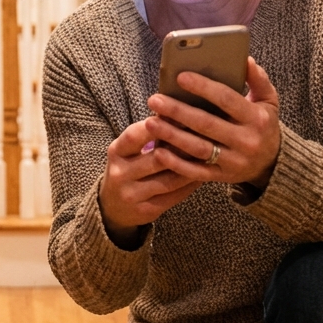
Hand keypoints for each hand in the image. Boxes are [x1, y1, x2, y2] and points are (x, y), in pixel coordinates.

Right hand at [98, 120, 202, 247]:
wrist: (112, 206)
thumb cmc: (128, 167)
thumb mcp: (128, 150)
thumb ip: (148, 134)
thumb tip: (179, 111)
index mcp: (116, 152)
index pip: (135, 135)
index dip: (158, 125)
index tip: (180, 114)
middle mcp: (120, 173)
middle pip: (157, 159)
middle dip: (182, 147)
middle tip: (206, 135)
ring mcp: (132, 194)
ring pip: (169, 180)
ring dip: (191, 167)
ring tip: (210, 155)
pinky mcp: (146, 211)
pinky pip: (174, 196)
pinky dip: (190, 185)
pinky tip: (203, 174)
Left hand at [145, 57, 281, 188]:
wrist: (272, 164)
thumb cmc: (263, 125)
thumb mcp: (268, 101)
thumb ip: (258, 80)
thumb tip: (245, 59)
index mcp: (256, 118)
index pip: (227, 99)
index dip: (203, 87)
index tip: (180, 76)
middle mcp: (245, 140)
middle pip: (207, 124)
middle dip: (178, 111)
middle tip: (155, 100)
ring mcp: (233, 161)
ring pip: (198, 148)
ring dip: (172, 136)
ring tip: (150, 123)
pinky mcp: (222, 177)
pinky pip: (196, 172)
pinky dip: (176, 163)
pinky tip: (159, 151)